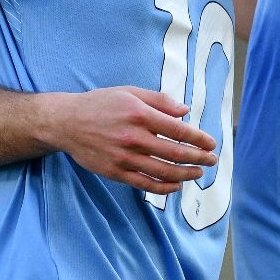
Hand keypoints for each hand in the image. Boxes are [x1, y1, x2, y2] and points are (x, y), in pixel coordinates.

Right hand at [39, 86, 216, 193]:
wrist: (66, 122)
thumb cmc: (100, 104)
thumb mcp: (129, 92)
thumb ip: (159, 101)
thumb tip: (185, 112)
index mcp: (139, 114)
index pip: (178, 130)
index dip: (198, 139)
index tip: (211, 144)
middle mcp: (133, 137)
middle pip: (174, 153)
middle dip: (198, 158)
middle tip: (212, 161)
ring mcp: (124, 157)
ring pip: (162, 172)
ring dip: (185, 174)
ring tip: (198, 173)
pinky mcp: (115, 172)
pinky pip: (145, 183)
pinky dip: (163, 187)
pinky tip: (176, 185)